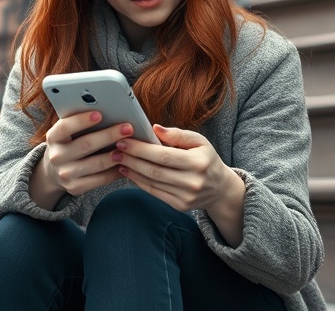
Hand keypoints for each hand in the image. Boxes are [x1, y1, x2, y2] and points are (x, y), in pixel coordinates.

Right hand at [41, 112, 134, 195]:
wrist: (54, 171)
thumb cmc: (69, 144)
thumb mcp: (68, 133)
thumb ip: (81, 123)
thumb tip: (110, 112)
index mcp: (53, 137)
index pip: (65, 127)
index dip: (81, 120)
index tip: (99, 114)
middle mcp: (57, 156)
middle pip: (86, 145)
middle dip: (109, 135)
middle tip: (128, 128)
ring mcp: (65, 174)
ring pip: (96, 164)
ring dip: (116, 155)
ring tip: (131, 147)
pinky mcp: (75, 187)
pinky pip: (101, 179)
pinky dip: (116, 170)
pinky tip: (126, 163)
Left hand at [112, 124, 243, 215]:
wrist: (219, 188)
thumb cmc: (206, 159)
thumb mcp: (199, 141)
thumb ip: (177, 134)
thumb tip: (155, 128)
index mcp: (197, 163)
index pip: (163, 155)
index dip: (141, 149)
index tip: (124, 141)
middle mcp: (192, 182)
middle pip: (154, 170)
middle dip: (132, 159)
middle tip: (115, 150)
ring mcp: (185, 197)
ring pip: (152, 182)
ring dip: (132, 171)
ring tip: (119, 160)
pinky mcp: (179, 206)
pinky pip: (154, 192)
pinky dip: (139, 182)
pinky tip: (130, 172)